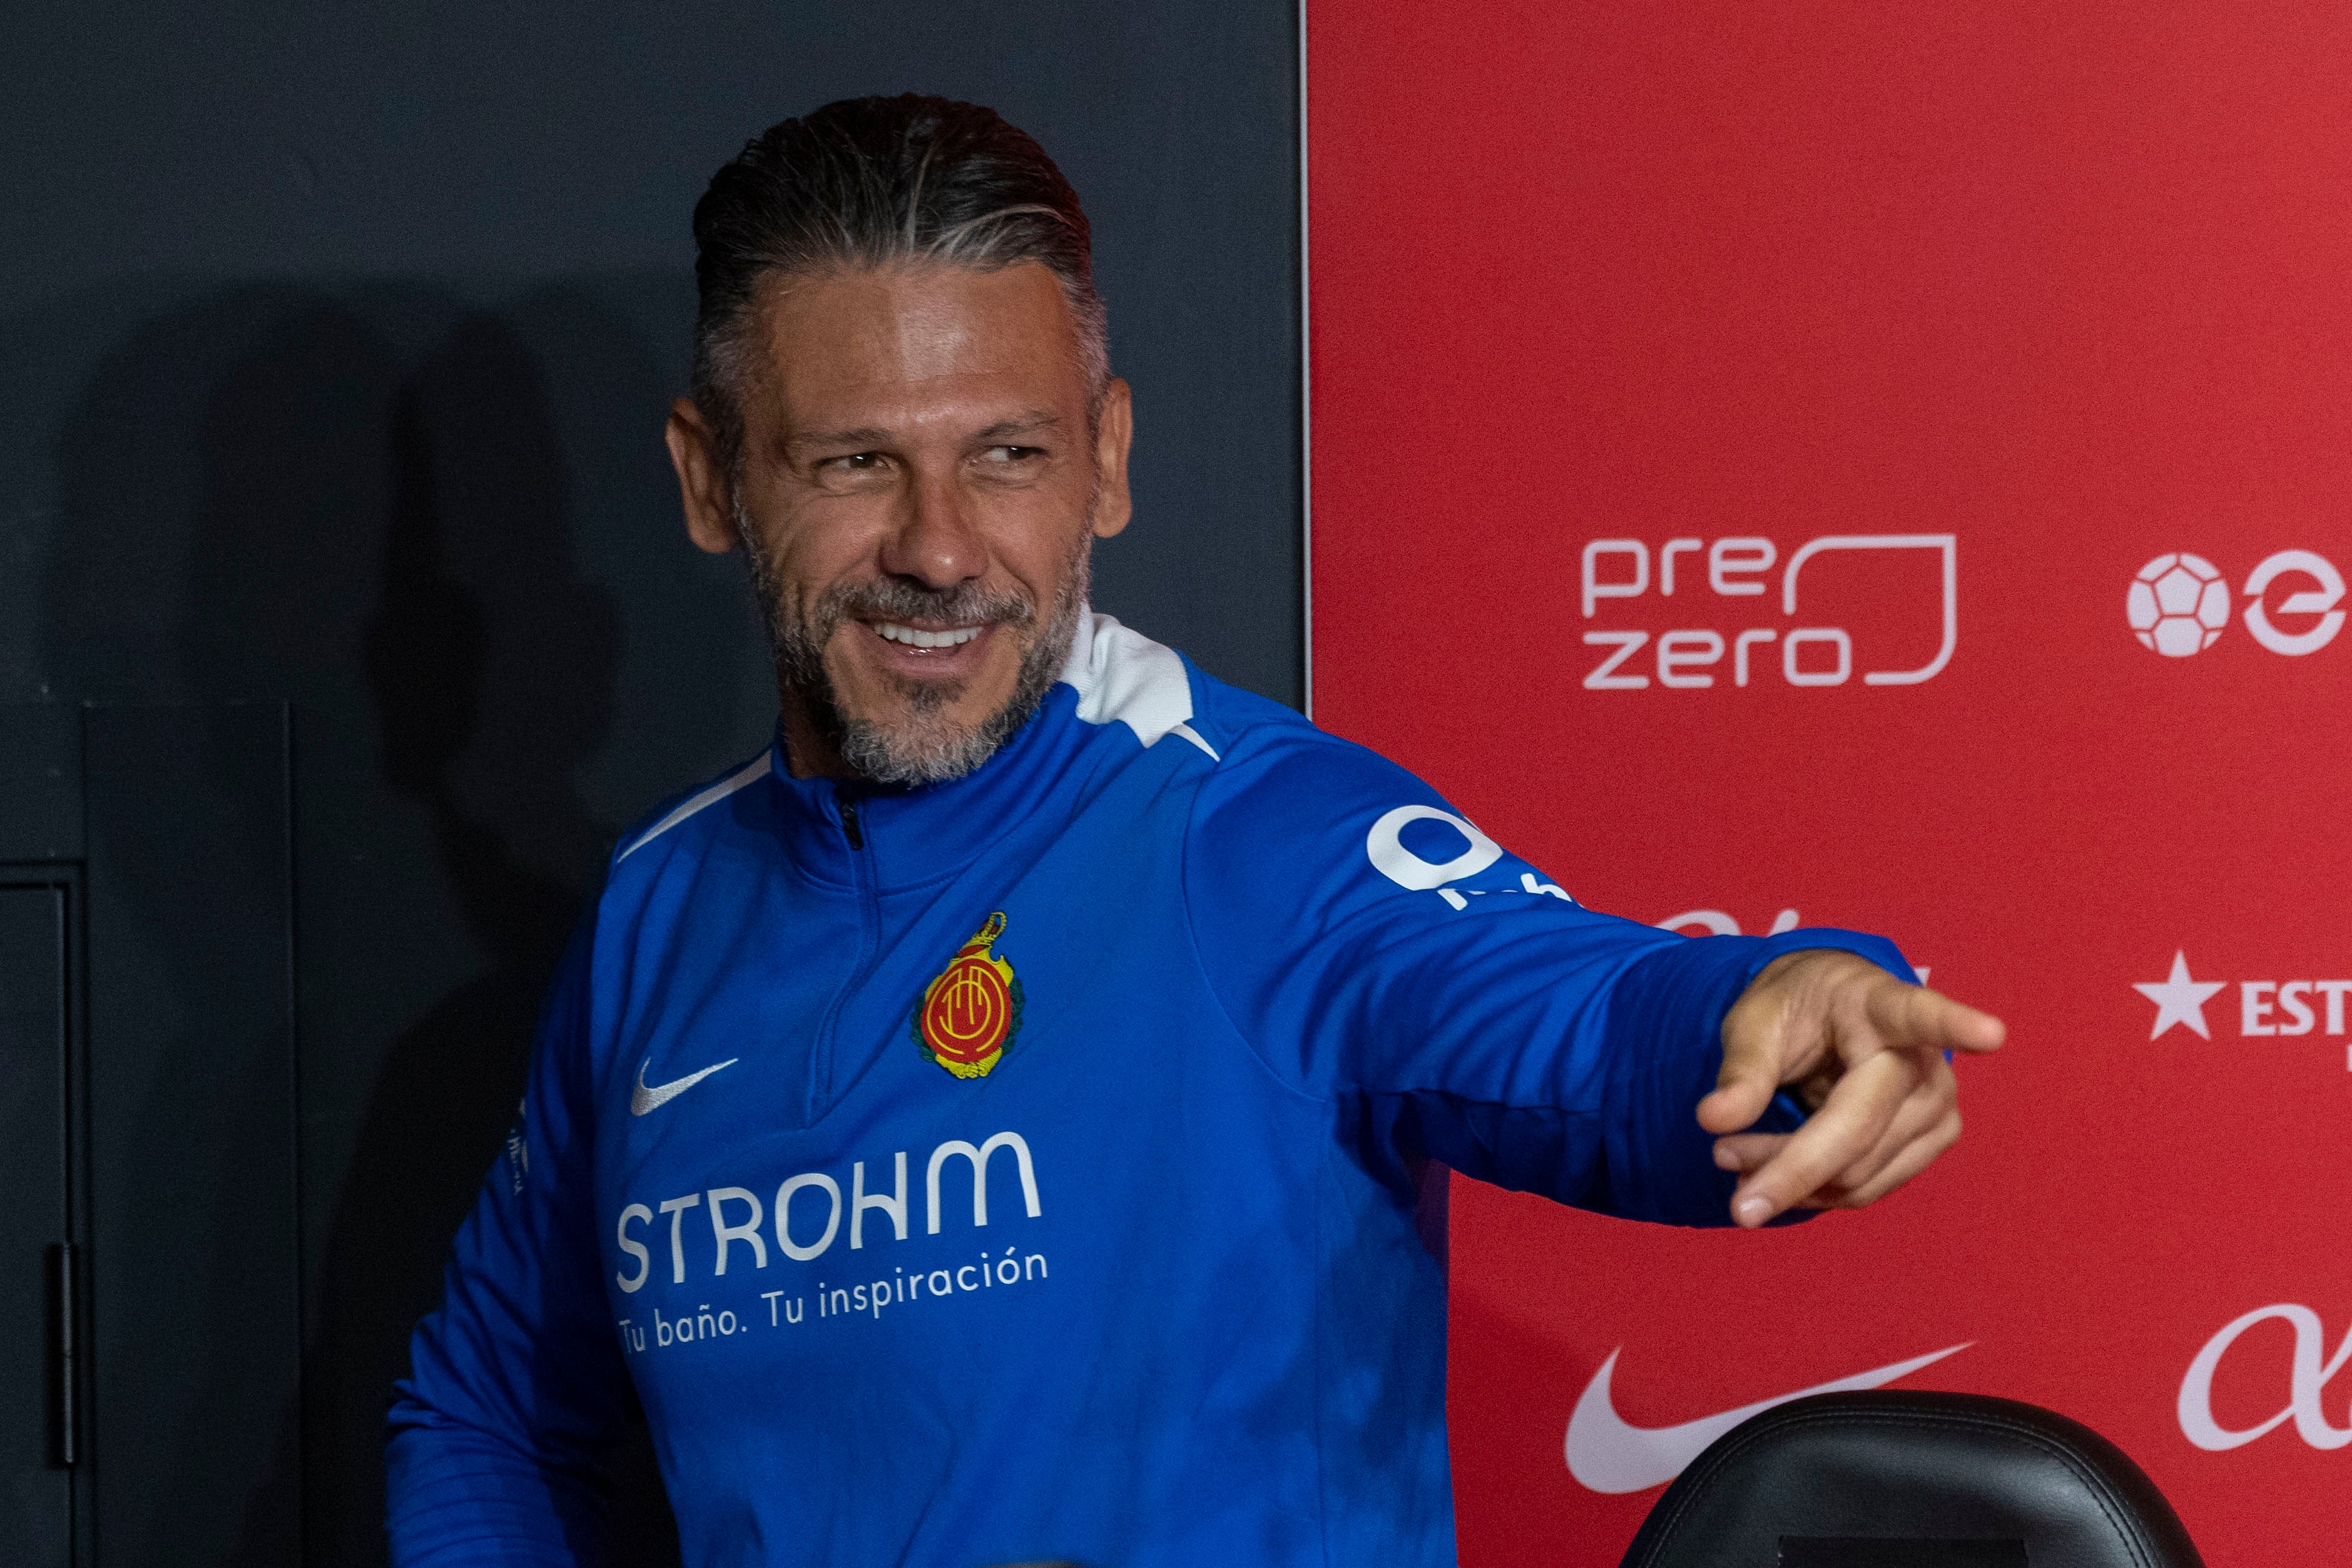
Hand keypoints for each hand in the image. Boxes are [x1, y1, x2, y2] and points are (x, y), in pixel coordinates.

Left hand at [1696, 949, 2003, 1228]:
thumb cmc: (1796, 1009)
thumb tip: (1714, 1120)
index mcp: (1881, 1006)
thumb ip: (1741, 1068)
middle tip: (1718, 1155)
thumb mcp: (1755, 1020)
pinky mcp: (1932, 1142)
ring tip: (1735, 1154)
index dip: (1955, 1025)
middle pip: (1858, 1130)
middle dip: (1785, 1163)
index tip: (1990, 1033)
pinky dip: (1814, 1188)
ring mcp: (1938, 1106)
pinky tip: (1776, 1169)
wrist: (1830, 1017)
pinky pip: (1866, 1187)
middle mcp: (1923, 1060)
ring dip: (1790, 1179)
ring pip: (1858, 1172)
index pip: (1922, 1015)